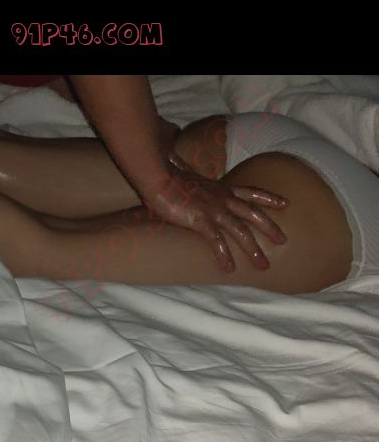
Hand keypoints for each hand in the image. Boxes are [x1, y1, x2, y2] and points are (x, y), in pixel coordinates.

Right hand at [141, 154, 289, 272]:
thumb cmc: (166, 174)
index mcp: (220, 189)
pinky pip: (217, 242)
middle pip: (253, 213)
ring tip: (263, 266)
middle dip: (270, 228)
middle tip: (284, 240)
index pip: (250, 192)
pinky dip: (224, 256)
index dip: (268, 198)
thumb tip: (184, 172)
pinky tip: (229, 269)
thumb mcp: (187, 176)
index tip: (285, 203)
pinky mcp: (201, 219)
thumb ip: (193, 179)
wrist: (156, 174)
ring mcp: (213, 209)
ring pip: (241, 231)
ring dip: (253, 249)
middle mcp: (221, 198)